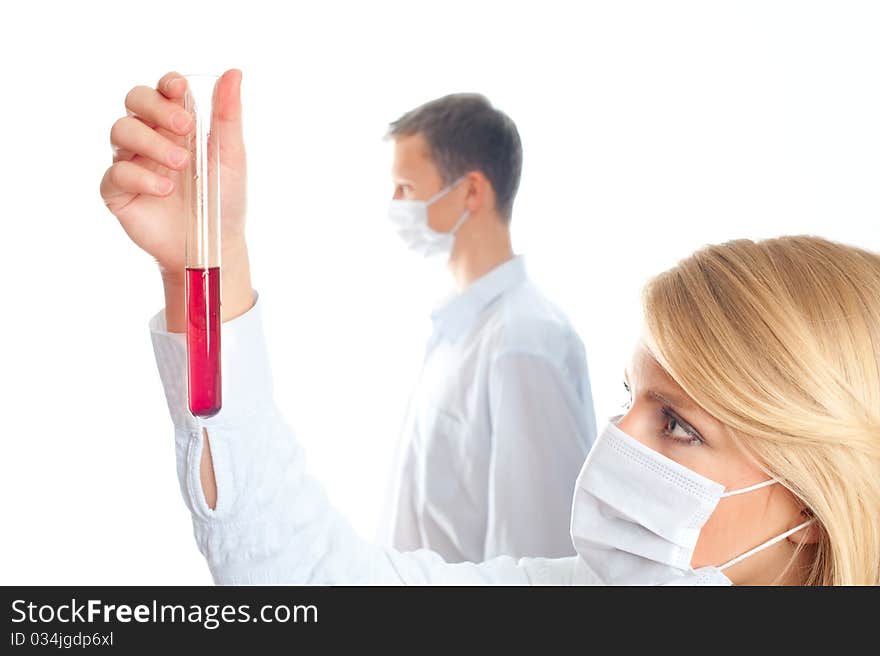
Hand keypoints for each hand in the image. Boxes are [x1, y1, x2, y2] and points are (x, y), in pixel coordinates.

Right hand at [100, 69, 252, 329]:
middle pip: (134, 101)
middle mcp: (149, 138)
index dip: (167, 85)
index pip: (162, 91)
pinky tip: (164, 189)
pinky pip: (115, 173)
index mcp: (176, 125)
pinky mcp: (117, 192)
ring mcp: (131, 163)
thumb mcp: (231, 156)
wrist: (214, 245)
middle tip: (185, 127)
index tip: (180, 89)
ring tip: (181, 165)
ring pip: (120, 131)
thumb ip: (228, 116)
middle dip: (156, 107)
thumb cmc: (223, 199)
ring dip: (152, 143)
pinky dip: (140, 177)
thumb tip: (234, 72)